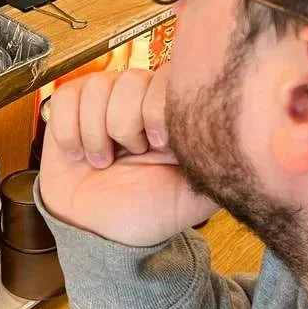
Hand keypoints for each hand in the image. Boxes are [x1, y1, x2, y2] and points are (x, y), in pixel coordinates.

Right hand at [38, 70, 217, 246]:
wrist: (98, 231)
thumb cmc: (146, 211)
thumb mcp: (193, 195)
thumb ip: (216, 167)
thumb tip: (241, 143)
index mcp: (170, 112)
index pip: (168, 77)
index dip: (158, 109)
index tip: (158, 145)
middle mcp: (137, 98)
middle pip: (130, 80)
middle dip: (125, 126)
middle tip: (129, 156)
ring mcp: (103, 99)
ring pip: (97, 87)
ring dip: (95, 134)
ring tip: (102, 161)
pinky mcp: (70, 106)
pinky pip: (66, 97)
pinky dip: (69, 132)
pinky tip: (78, 153)